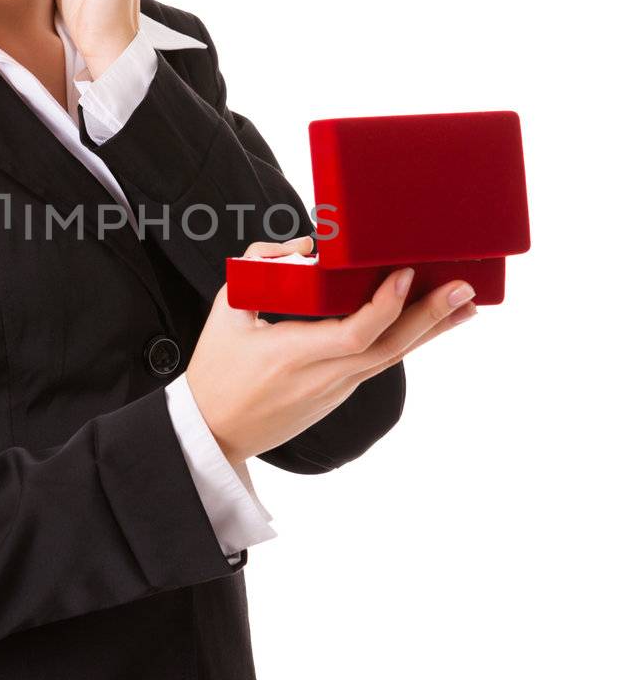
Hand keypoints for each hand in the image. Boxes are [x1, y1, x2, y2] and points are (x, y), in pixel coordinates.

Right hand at [186, 239, 478, 467]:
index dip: (385, 307)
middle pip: (389, 348)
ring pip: (392, 357)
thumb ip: (263, 267)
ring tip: (466, 305)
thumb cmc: (216, 369)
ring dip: (431, 329)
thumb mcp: (226, 310)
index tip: (405, 275)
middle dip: (430, 316)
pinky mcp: (339, 393)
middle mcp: (321, 377)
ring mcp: (334, 389)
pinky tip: (431, 325)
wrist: (214, 431)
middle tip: (464, 287)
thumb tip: (308, 248)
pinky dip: (407, 339)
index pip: (353, 335)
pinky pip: (379, 362)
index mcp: (291, 355)